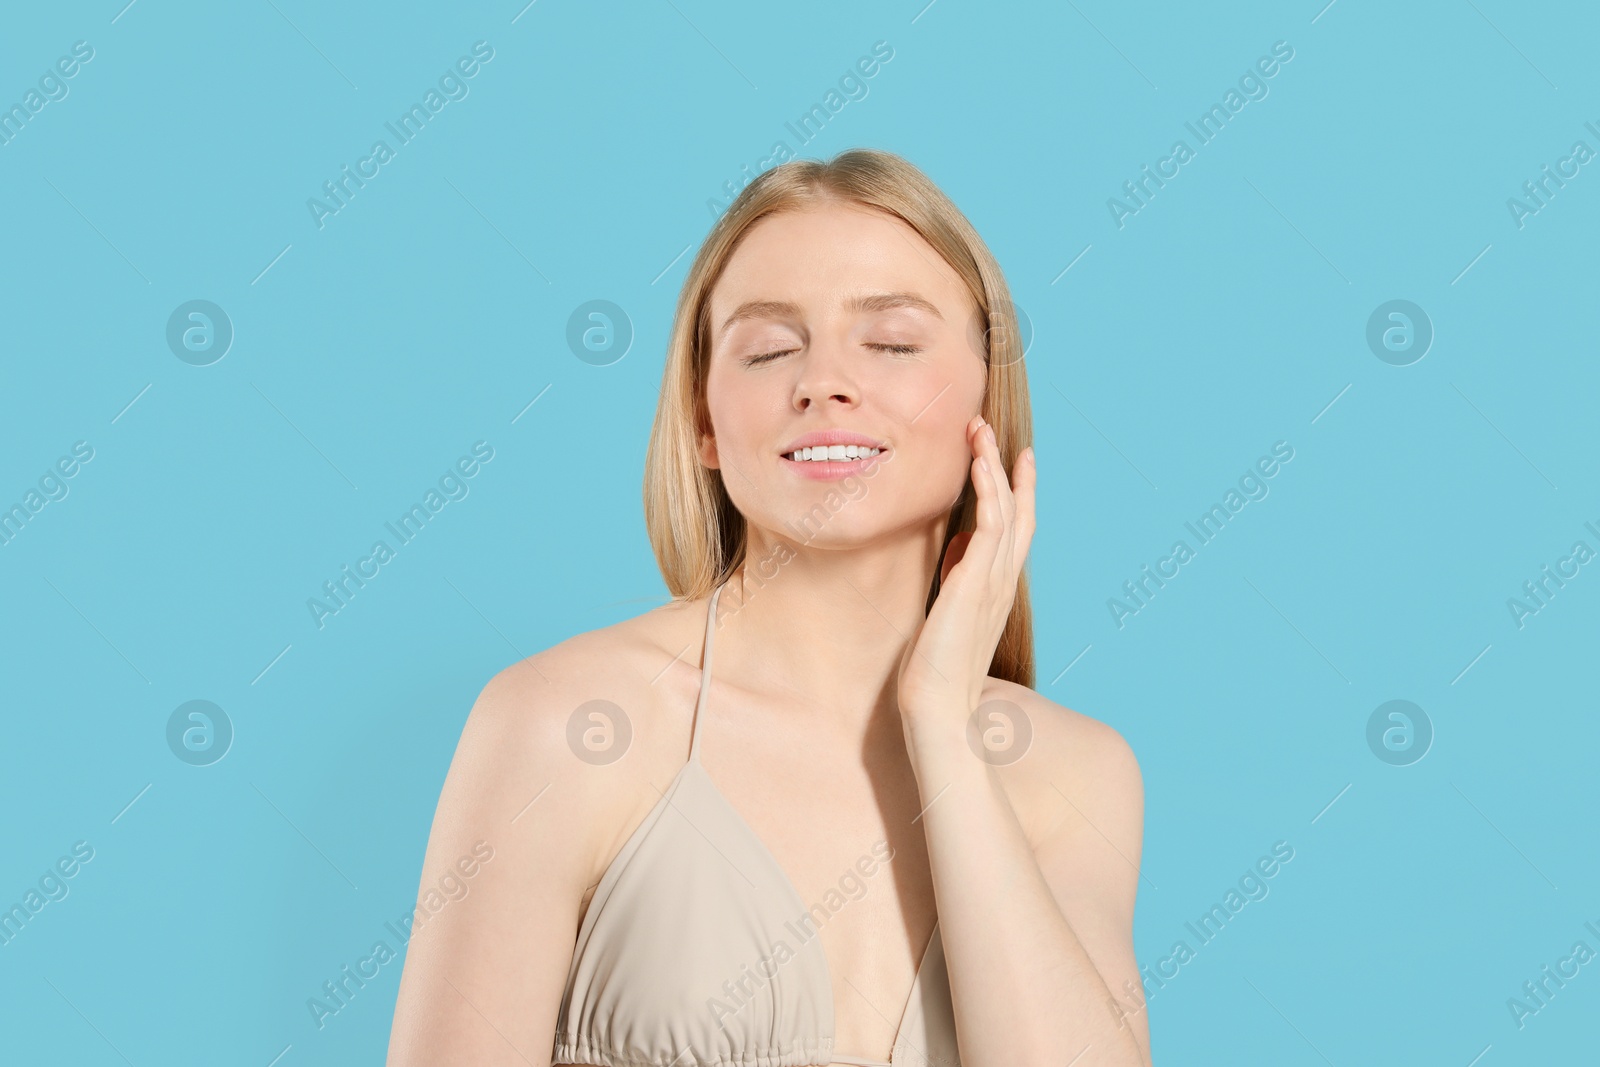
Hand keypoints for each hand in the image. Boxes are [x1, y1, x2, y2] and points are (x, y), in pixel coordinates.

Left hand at [896, 414, 1035, 728]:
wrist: (936, 707)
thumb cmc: (936, 670)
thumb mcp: (949, 611)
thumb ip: (960, 576)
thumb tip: (957, 544)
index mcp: (997, 588)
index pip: (1015, 529)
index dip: (1017, 490)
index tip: (1014, 457)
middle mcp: (1003, 580)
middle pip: (1019, 511)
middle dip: (1008, 468)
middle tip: (992, 428)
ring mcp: (994, 580)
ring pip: (1006, 509)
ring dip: (994, 465)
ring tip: (979, 430)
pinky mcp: (977, 583)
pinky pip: (991, 524)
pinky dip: (989, 490)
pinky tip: (979, 465)